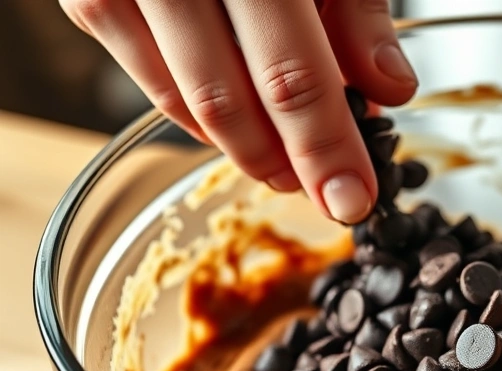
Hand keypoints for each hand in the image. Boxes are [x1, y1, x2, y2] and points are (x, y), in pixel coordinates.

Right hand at [61, 0, 417, 224]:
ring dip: (244, 148)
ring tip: (290, 163)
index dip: (324, 150)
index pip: (292, 75)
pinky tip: (243, 124)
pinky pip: (150, 82)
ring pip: (184, 103)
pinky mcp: (92, 0)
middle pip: (229, 101)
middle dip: (284, 163)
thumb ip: (358, 13)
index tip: (353, 199)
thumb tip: (388, 90)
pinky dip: (201, 115)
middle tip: (325, 190)